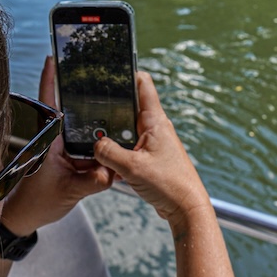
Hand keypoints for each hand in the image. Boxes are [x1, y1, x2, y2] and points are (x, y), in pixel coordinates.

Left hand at [0, 57, 113, 236]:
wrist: (28, 218)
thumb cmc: (38, 202)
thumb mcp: (68, 191)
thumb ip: (90, 182)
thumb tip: (110, 171)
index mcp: (49, 138)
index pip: (49, 103)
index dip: (50, 78)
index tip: (54, 56)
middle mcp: (57, 138)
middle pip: (71, 109)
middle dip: (85, 94)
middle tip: (102, 75)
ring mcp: (65, 149)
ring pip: (84, 129)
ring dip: (98, 123)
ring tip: (117, 109)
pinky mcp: (73, 160)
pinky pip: (90, 148)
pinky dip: (102, 146)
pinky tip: (117, 143)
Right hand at [94, 71, 212, 231]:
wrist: (186, 208)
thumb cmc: (169, 185)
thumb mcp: (131, 167)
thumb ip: (108, 152)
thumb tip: (95, 143)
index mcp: (155, 121)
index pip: (143, 84)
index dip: (127, 72)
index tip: (109, 68)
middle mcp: (155, 127)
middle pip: (129, 106)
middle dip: (111, 106)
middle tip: (91, 105)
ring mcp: (153, 142)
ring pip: (126, 129)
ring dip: (113, 134)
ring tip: (95, 136)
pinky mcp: (150, 157)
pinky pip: (128, 147)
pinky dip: (117, 151)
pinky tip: (107, 160)